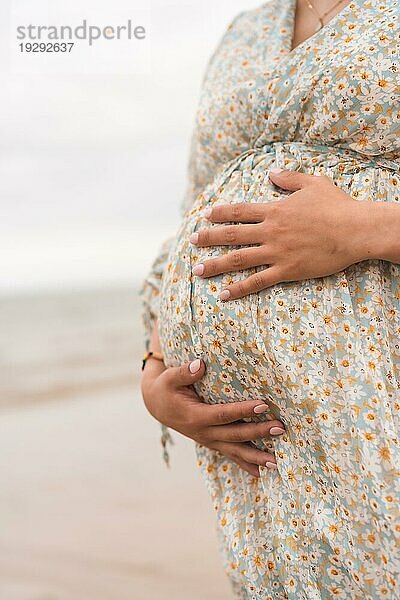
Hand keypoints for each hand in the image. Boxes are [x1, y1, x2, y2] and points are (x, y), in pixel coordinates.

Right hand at [141, 357, 284, 476]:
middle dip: (258, 433)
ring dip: (256, 458)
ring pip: (235, 451)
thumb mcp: (169, 377)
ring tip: (276, 463)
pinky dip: (247, 465)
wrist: (157, 405)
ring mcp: (209, 440)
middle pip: (235, 435)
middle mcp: (203, 432)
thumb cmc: (166, 388)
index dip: (243, 411)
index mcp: (195, 416)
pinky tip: (263, 472)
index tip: (263, 405)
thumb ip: (184, 372)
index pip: (223, 415)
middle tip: (280, 428)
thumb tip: (199, 364)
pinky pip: (232, 456)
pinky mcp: (213, 442)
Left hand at [190, 168, 376, 299]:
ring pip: (238, 259)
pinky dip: (239, 289)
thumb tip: (271, 172)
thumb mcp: (313, 183)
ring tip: (197, 270)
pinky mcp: (286, 270)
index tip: (205, 216)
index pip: (239, 211)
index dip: (220, 213)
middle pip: (232, 235)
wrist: (354, 230)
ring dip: (215, 265)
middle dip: (208, 238)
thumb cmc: (337, 206)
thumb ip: (289, 178)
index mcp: (274, 210)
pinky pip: (257, 281)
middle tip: (191, 241)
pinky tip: (223, 294)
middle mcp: (270, 231)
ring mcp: (276, 252)